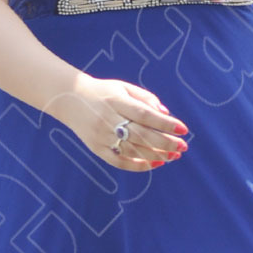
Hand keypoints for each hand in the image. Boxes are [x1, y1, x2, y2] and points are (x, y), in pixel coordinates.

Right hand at [53, 74, 188, 170]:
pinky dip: (138, 165)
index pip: (144, 114)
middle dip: (165, 142)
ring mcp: (100, 136)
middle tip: (183, 146)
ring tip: (174, 155)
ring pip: (132, 150)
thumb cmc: (103, 92)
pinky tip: (155, 163)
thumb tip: (166, 114)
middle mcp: (107, 119)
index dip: (165, 123)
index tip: (183, 129)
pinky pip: (119, 161)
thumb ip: (146, 98)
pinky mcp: (96, 148)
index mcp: (116, 101)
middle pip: (141, 135)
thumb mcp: (123, 87)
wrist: (69, 98)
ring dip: (156, 155)